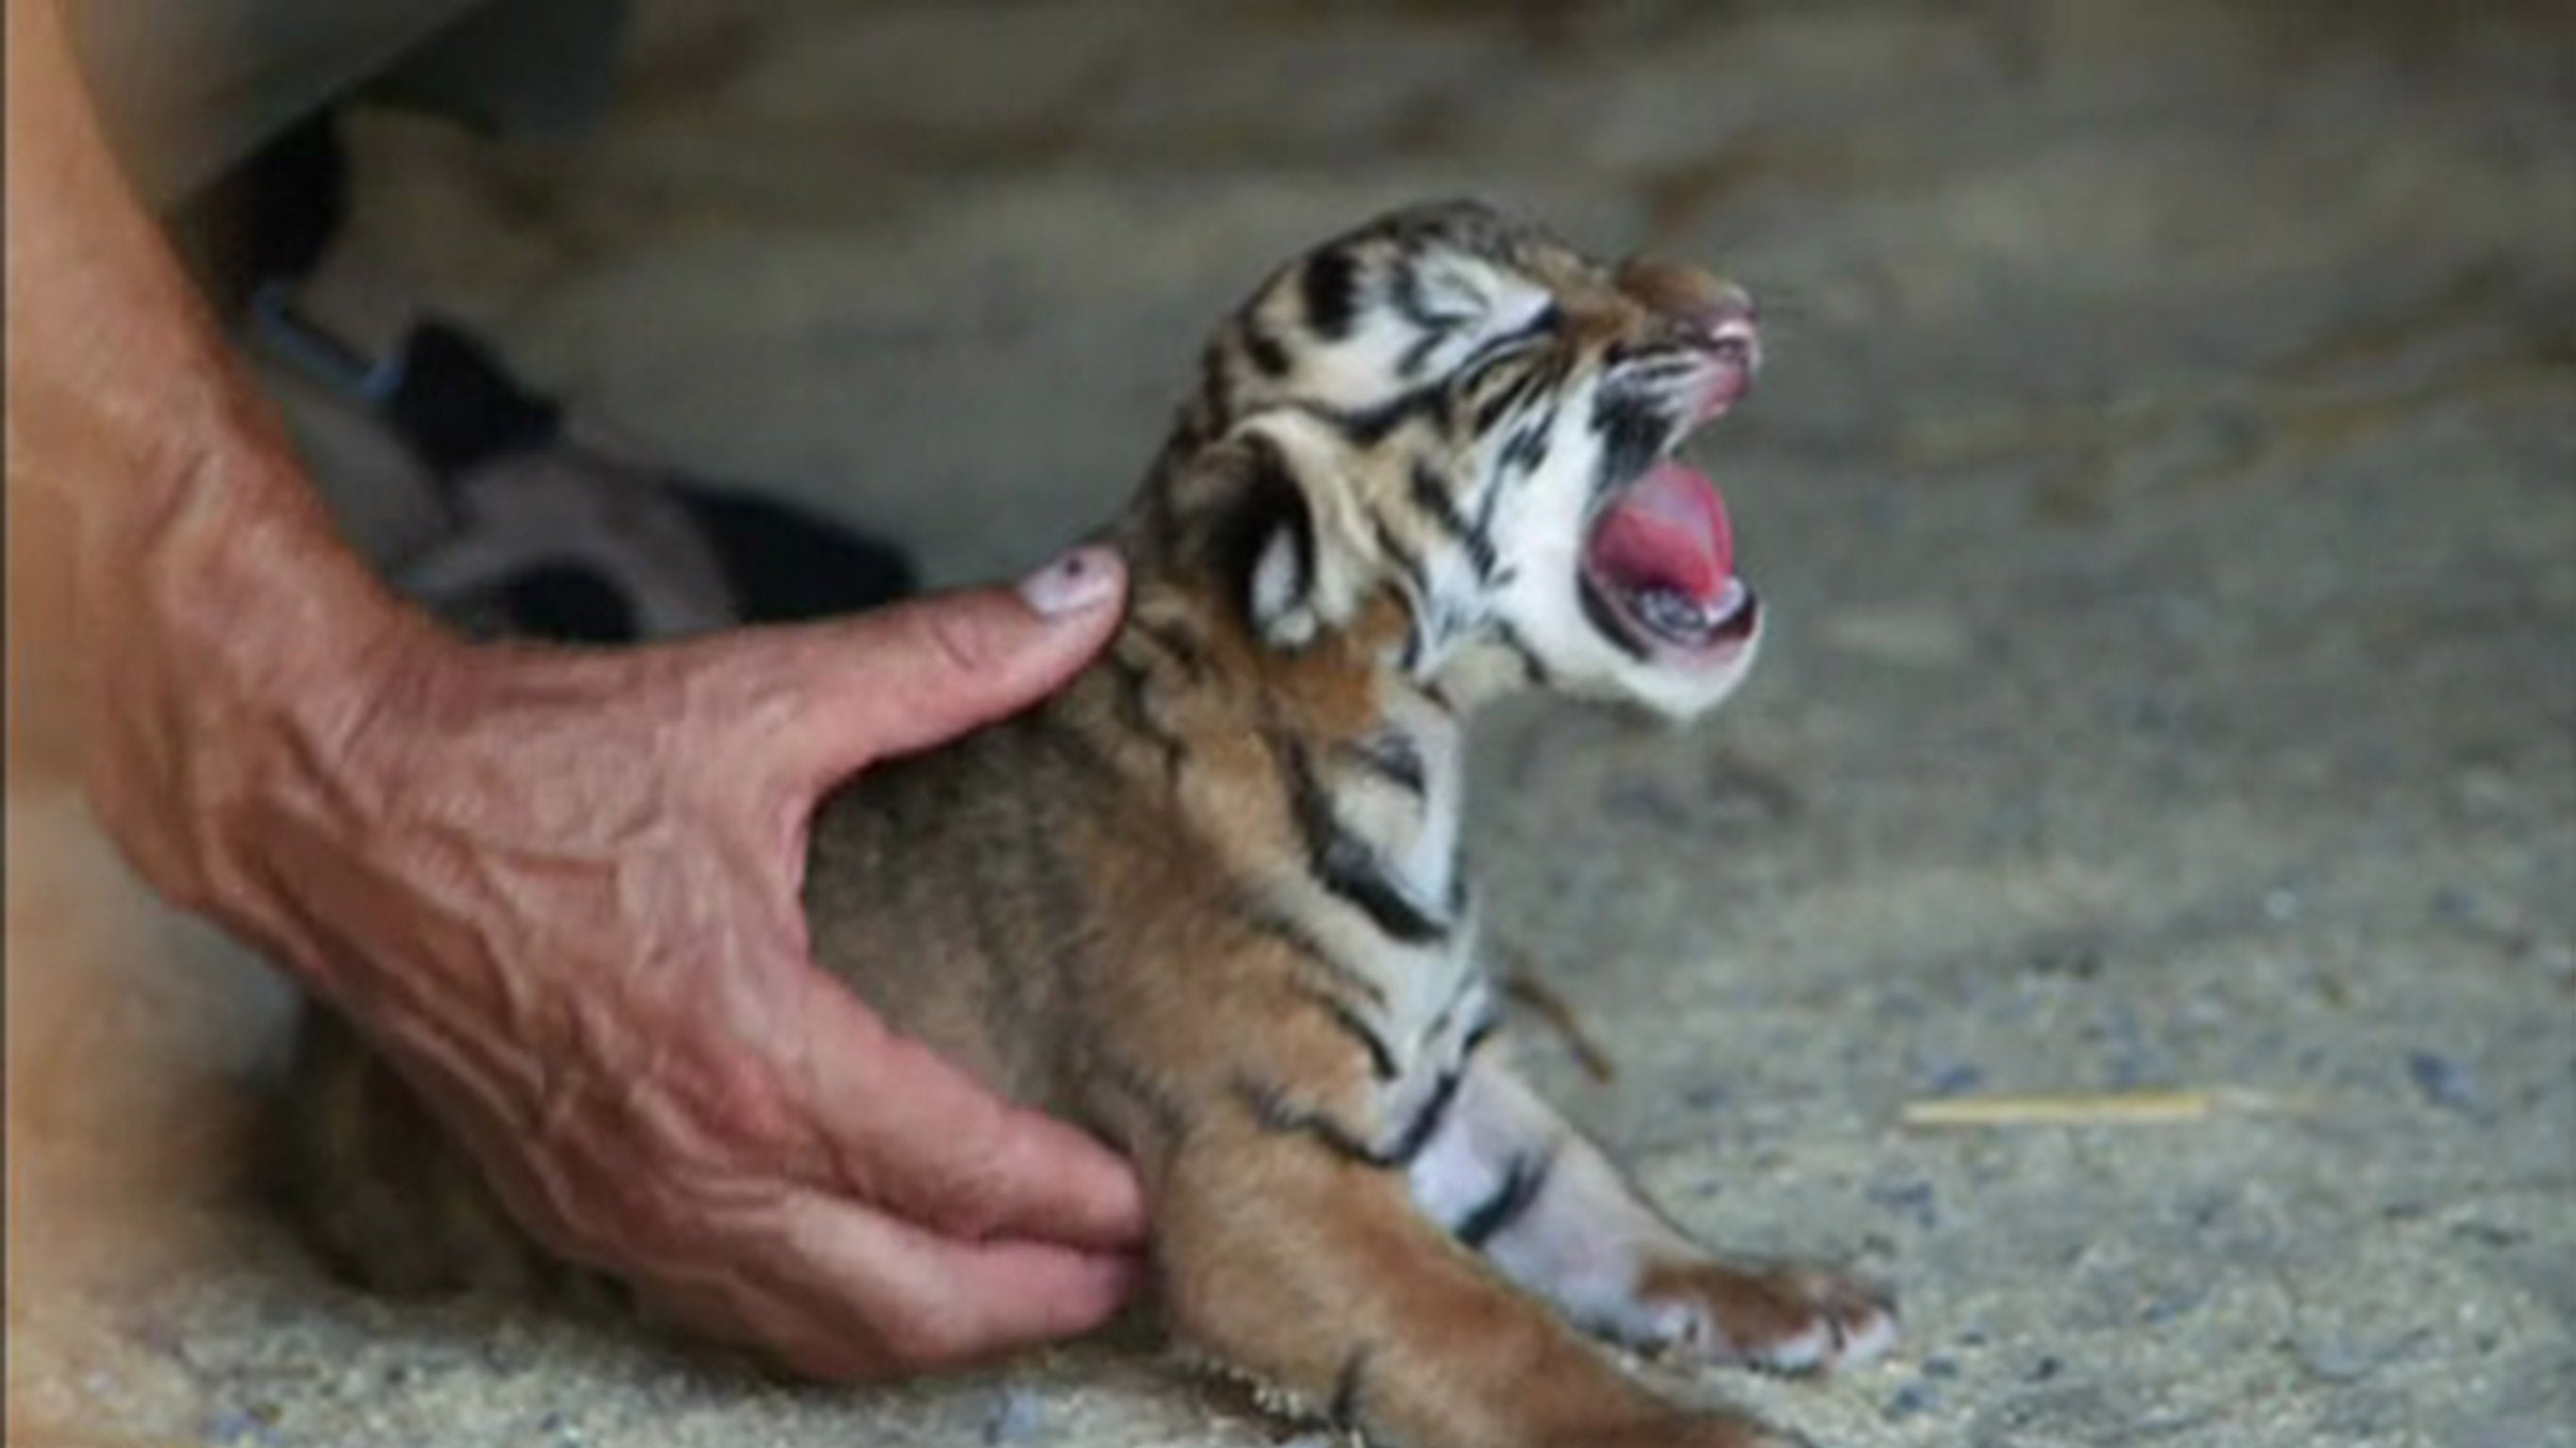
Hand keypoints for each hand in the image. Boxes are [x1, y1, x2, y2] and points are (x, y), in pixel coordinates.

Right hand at [89, 545, 1146, 1378]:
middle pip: (911, 1301)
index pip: (963, 1170)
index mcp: (755, 1052)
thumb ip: (944, 660)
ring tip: (1031, 1293)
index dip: (1075, 1196)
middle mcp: (692, 1165)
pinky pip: (723, 1313)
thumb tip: (1090, 592)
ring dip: (939, 1329)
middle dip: (1036, 1297)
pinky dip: (824, 1319)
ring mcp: (621, 1209)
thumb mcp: (760, 699)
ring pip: (817, 1332)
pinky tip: (873, 1281)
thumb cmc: (537, 757)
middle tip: (1130, 1274)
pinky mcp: (567, 1212)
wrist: (329, 805)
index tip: (1151, 1193)